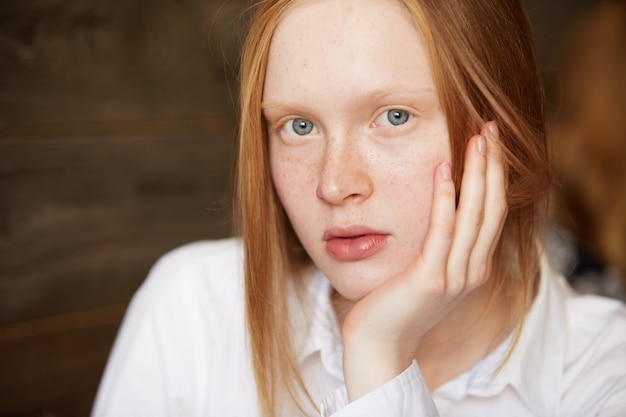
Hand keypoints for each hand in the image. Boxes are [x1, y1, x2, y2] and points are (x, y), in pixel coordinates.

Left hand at [341, 121, 507, 400]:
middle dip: (492, 165)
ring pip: (473, 215)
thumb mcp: (427, 273)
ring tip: (475, 136)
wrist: (378, 344)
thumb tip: (438, 211)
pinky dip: (444, 198)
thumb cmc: (395, 304)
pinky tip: (443, 168)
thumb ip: (439, 246)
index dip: (494, 175)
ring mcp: (454, 277)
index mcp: (473, 267)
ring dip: (476, 173)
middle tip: (489, 126)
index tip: (489, 141)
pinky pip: (441, 232)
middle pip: (491, 208)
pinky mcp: (429, 280)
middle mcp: (471, 270)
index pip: (492, 212)